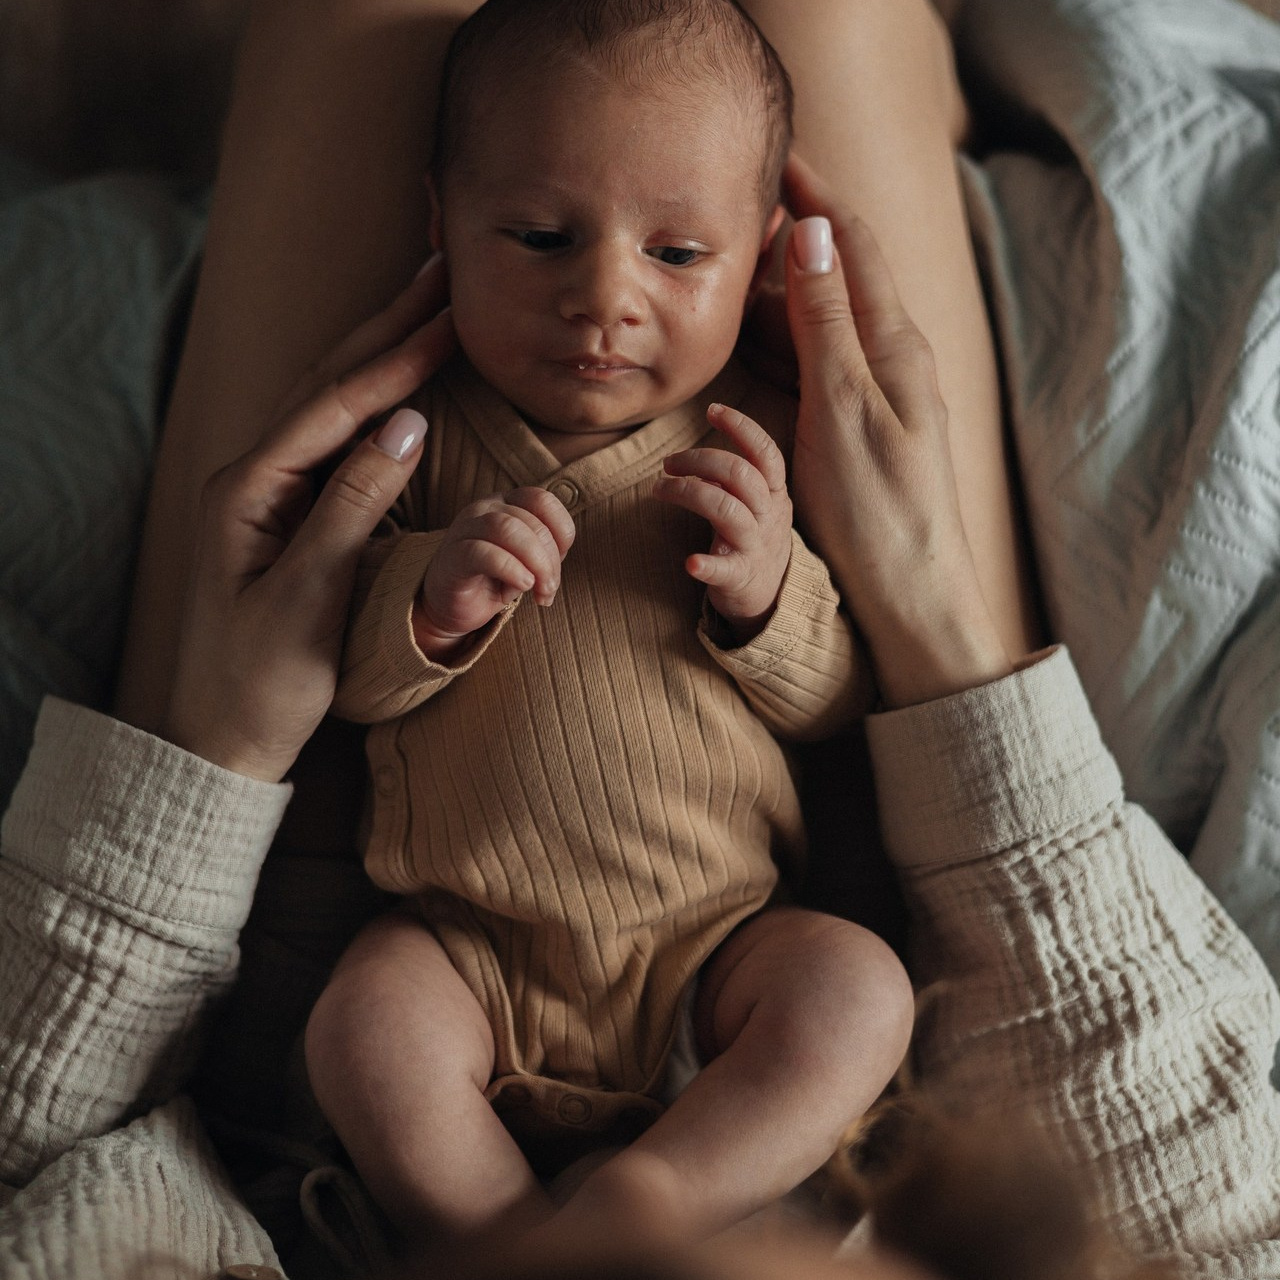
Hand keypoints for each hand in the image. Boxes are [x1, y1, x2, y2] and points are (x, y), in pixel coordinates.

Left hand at [161, 257, 457, 780]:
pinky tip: (399, 383)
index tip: (449, 312)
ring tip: (427, 306)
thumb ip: (351, 504)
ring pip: (332, 404)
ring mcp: (270, 494)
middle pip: (329, 383)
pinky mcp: (290, 516)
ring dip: (382, 352)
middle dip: (388, 326)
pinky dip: (375, 401)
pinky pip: (337, 441)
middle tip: (441, 273)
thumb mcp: (309, 595)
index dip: (396, 356)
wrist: (223, 738)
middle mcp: (255, 478)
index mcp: (251, 490)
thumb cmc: (260, 679)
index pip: (335, 405)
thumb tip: (403, 424)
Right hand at [414, 487, 575, 660]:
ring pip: (508, 529)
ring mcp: (465, 528)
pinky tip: (521, 586)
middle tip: (548, 589)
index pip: (542, 500)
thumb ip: (545, 553)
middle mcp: (484, 508)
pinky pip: (483, 553)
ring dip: (535, 564)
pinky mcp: (453, 555)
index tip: (560, 562)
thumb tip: (555, 563)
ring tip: (539, 591)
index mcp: (506, 504)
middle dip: (549, 561)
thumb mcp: (528, 564)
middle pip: (530, 522)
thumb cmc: (492, 580)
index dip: (561, 531)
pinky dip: (510, 569)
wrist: (451, 605)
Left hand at [654, 401, 792, 643]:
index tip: (712, 410)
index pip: (765, 453)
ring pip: (727, 509)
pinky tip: (690, 562)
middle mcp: (768, 516)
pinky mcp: (740, 577)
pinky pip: (725, 569)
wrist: (770, 599)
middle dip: (699, 459)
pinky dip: (707, 565)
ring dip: (687, 492)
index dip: (741, 427)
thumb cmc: (752, 542)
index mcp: (775, 495)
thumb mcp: (754, 507)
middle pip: (739, 475)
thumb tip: (701, 462)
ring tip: (658, 489)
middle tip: (667, 463)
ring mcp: (755, 546)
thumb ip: (734, 482)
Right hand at [781, 154, 1011, 706]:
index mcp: (893, 344)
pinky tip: (757, 339)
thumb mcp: (844, 406)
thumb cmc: (880, 511)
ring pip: (824, 322)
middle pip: (839, 277)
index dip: (817, 197)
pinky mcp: (859, 429)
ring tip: (737, 266)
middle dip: (795, 234)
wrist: (912, 595)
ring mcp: (876, 395)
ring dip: (784, 288)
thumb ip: (827, 322)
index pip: (853, 246)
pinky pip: (817, 364)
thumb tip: (813, 234)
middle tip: (743, 212)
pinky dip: (784, 340)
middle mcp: (890, 360)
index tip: (778, 158)